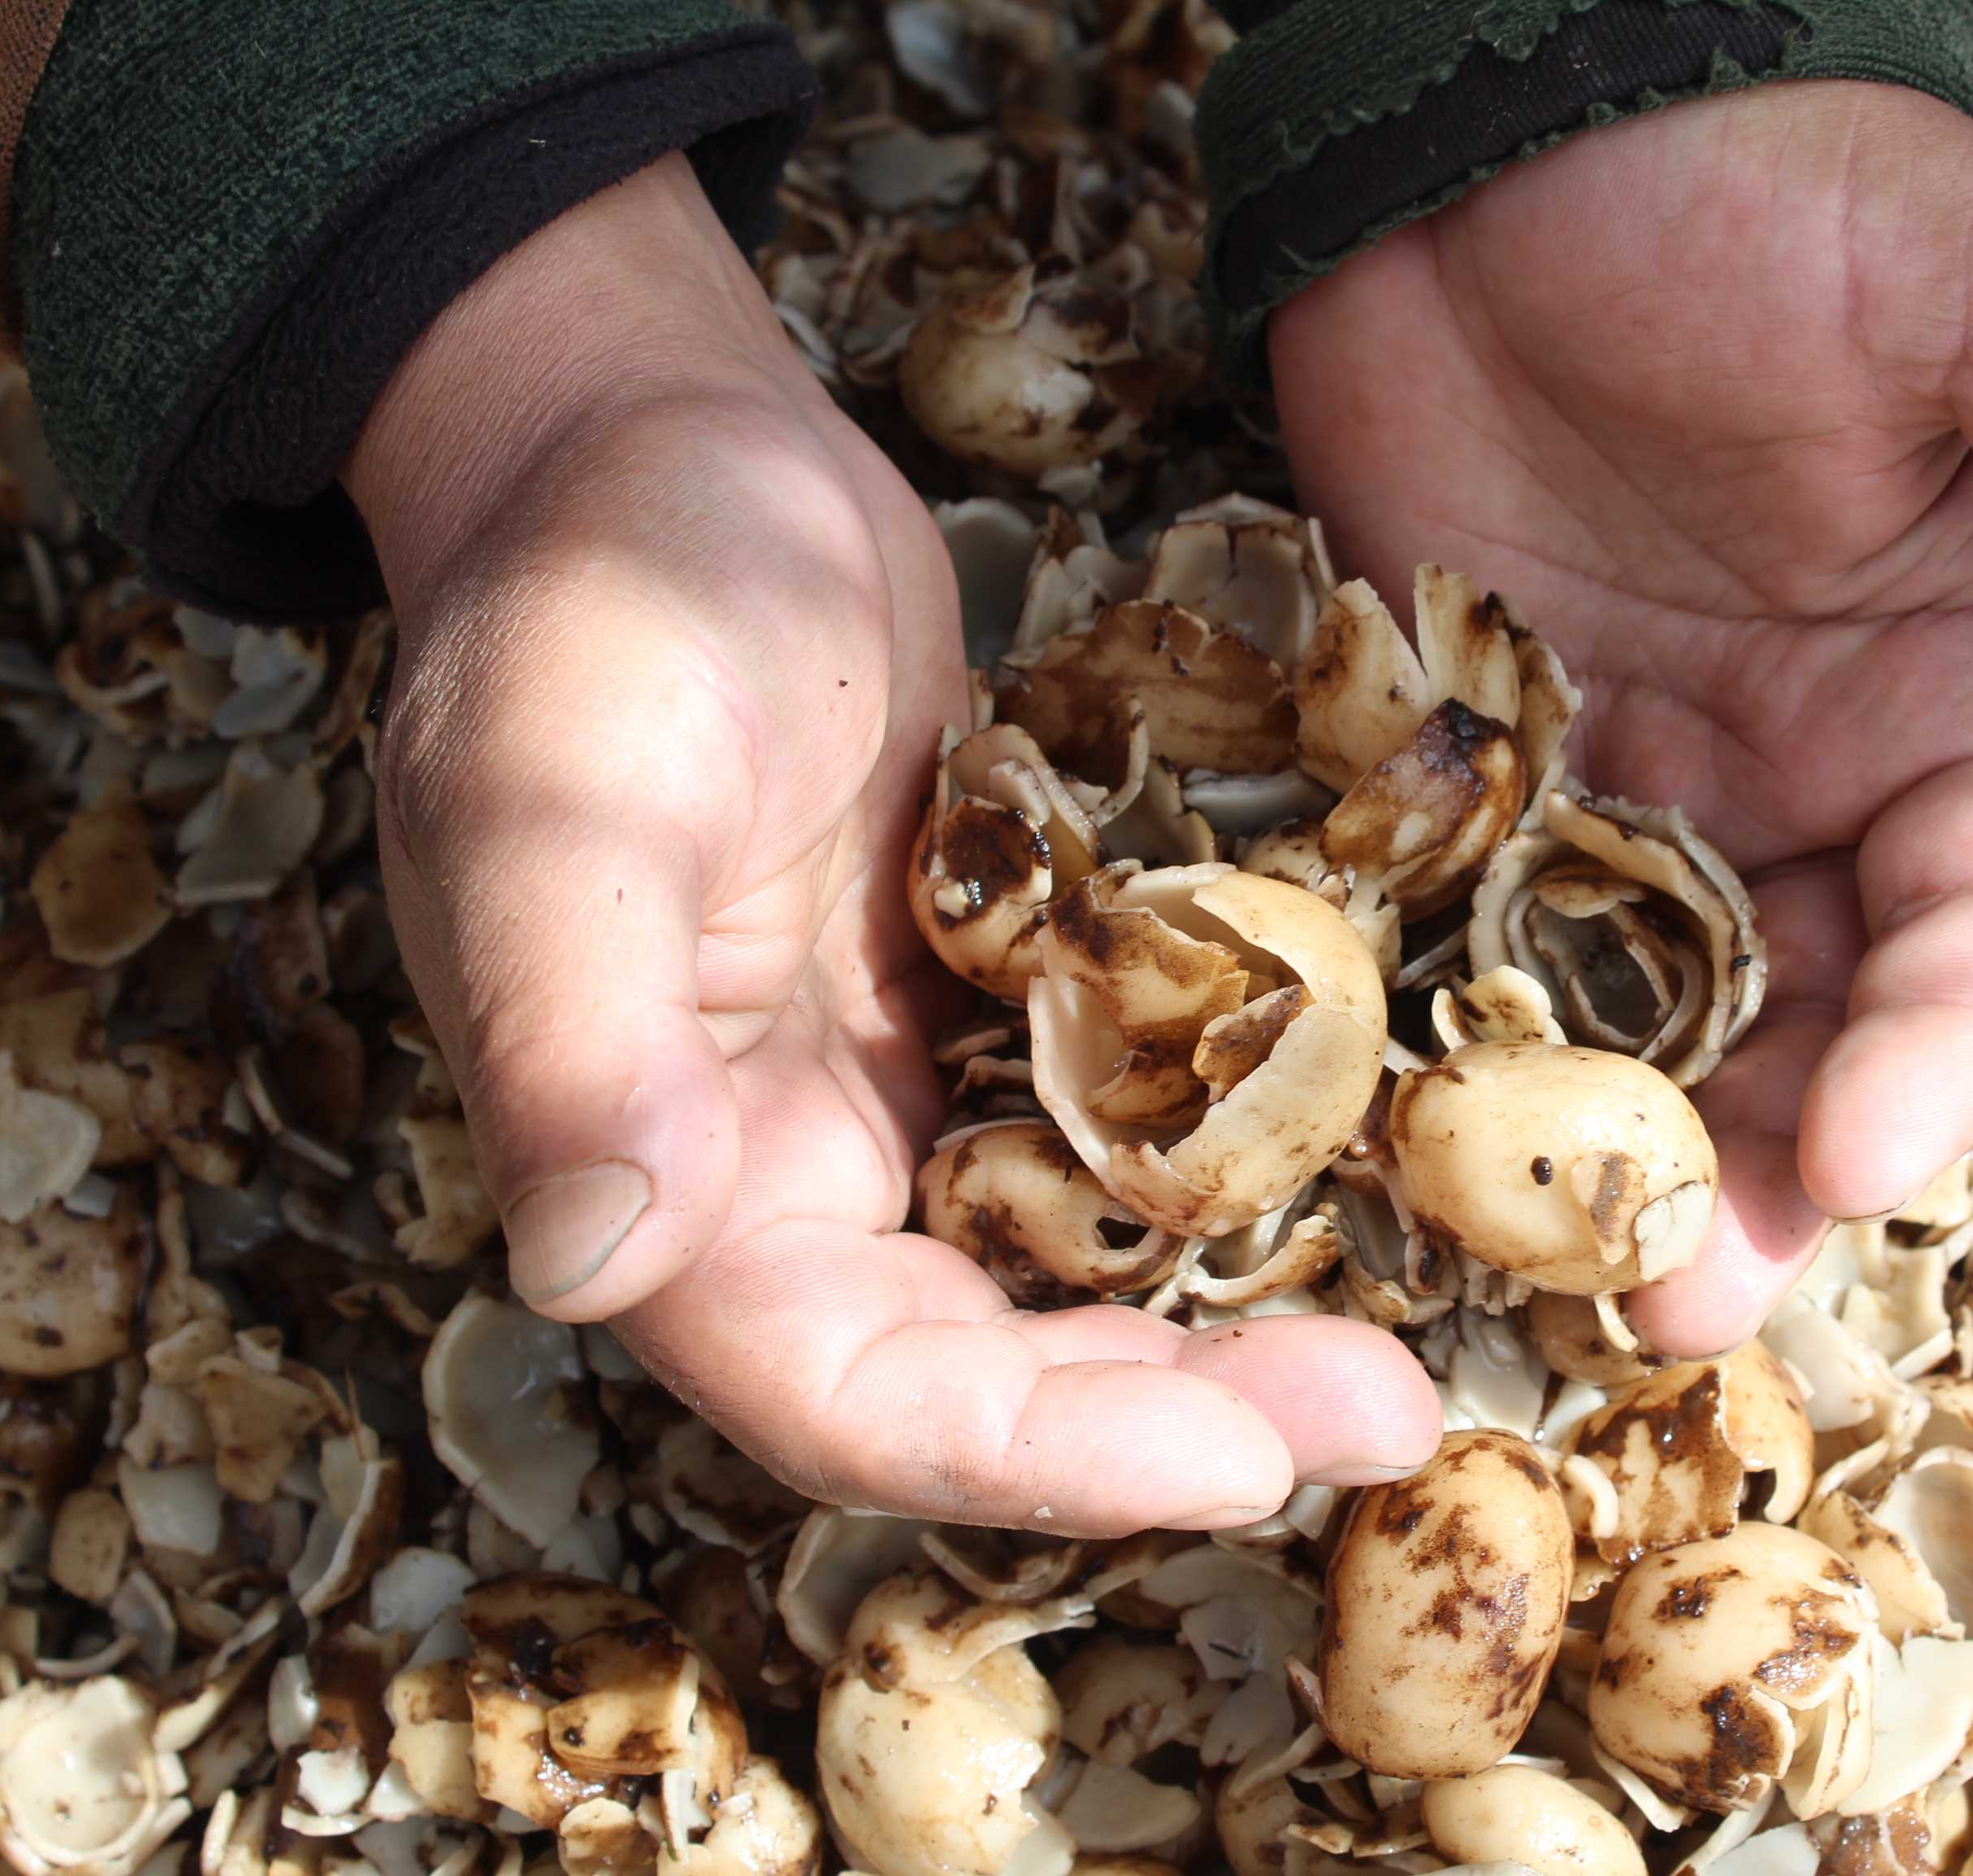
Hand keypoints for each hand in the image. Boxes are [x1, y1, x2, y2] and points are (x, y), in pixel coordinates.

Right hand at [349, 155, 1436, 1533]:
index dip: (1038, 1457)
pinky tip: (1377, 1147)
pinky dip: (1242, 1148)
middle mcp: (794, 1177)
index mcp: (672, 1183)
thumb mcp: (557, 802)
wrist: (667, 448)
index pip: (850, 1399)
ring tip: (1415, 1318)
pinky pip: (1133, 1114)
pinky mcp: (1004, 995)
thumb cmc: (587, 600)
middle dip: (1187, 1415)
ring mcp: (907, 1090)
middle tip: (1394, 1412)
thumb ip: (572, 1037)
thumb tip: (599, 1261)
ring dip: (1237, 1307)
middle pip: (998, 1371)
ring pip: (1083, 1262)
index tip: (1240, 1463)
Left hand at [1270, 84, 1972, 1354]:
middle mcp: (1790, 766)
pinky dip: (1458, 1025)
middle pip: (1805, 1014)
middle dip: (1760, 1163)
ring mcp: (1626, 772)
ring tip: (1560, 1266)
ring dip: (1614, 1141)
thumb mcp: (1958, 279)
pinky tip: (1412, 1123)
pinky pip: (1476, 920)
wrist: (1498, 132)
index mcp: (1933, 692)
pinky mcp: (1472, 756)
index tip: (1863, 1159)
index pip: (1971, 920)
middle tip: (1682, 1295)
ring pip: (1643, 1005)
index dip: (1935, 1051)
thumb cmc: (1752, 182)